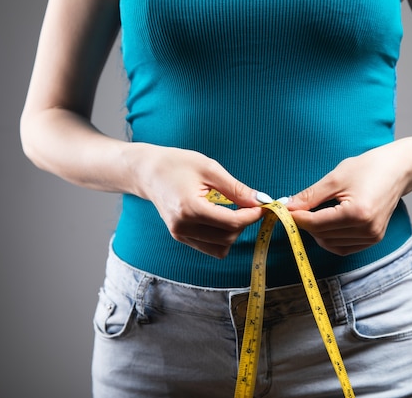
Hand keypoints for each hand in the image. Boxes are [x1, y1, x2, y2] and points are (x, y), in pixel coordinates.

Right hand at [132, 145, 264, 257]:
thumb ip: (236, 189)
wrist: (148, 172)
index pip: (231, 223)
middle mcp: (183, 227)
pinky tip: (222, 218)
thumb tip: (261, 201)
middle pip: (228, 238)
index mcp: (189, 208)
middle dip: (244, 223)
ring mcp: (180, 235)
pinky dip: (222, 237)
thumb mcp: (210, 169)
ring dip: (234, 232)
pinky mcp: (181, 238)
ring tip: (234, 211)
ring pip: (220, 248)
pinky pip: (210, 247)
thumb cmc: (177, 164)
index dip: (252, 216)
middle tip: (250, 205)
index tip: (263, 206)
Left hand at [286, 141, 411, 255]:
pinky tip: (325, 226)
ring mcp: (372, 237)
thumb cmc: (369, 168)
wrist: (398, 169)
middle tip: (293, 211)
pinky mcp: (374, 239)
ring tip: (311, 215)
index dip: (297, 218)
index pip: (316, 224)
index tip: (283, 212)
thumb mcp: (335, 178)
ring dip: (317, 233)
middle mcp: (366, 229)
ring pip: (331, 244)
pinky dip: (330, 240)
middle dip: (305, 224)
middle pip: (322, 235)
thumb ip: (310, 196)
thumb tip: (288, 207)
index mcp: (357, 213)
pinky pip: (344, 247)